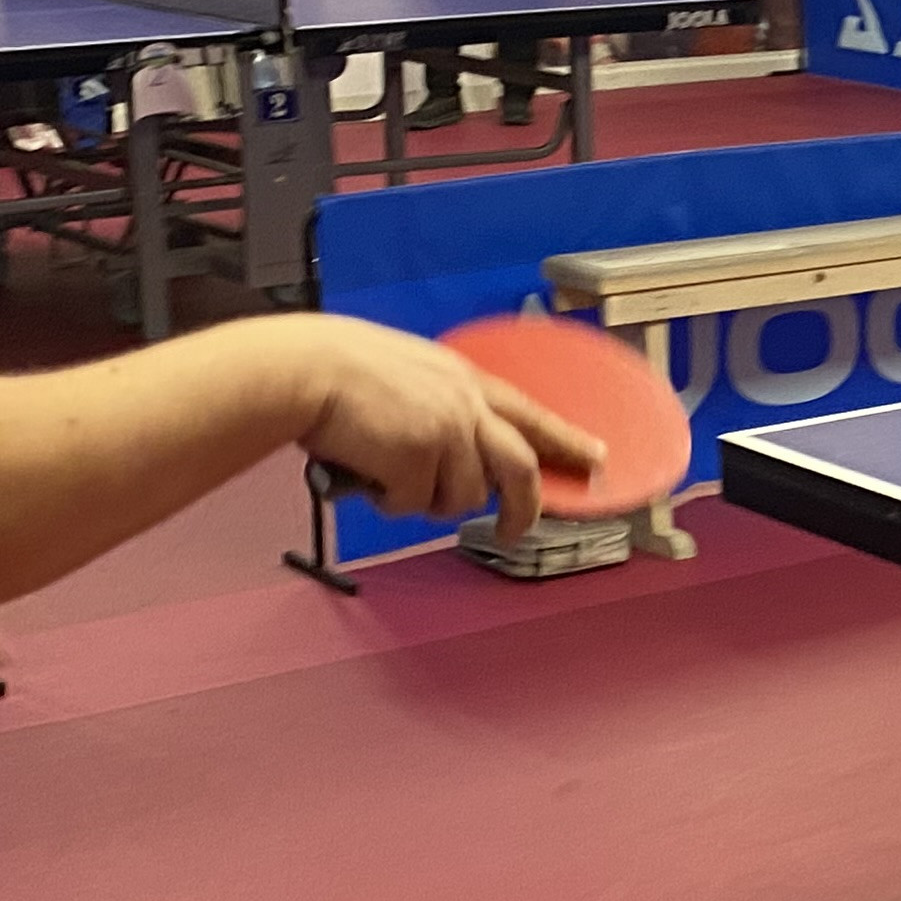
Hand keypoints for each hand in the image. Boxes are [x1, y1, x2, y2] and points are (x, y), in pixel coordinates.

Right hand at [289, 317, 600, 545]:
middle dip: (523, 508)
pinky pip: (413, 504)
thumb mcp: (412, 374)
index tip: (596, 459)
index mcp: (466, 380)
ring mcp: (447, 431)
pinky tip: (367, 470)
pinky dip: (389, 500)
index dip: (567, 441)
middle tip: (513, 530)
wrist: (304, 370)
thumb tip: (458, 455)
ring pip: (460, 497)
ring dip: (424, 499)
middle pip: (520, 468)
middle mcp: (466, 405)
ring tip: (386, 472)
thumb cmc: (341, 371)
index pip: (532, 415)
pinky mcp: (420, 457)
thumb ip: (443, 406)